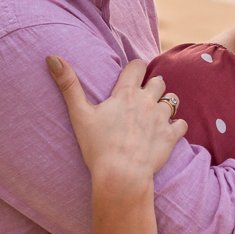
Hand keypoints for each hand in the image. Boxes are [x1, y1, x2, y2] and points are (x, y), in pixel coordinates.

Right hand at [47, 55, 186, 195]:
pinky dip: (177, 126)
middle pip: (158, 81)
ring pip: (172, 100)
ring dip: (165, 104)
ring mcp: (162, 118)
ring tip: (154, 115)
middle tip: (141, 100)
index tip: (131, 77)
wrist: (121, 176)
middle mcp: (147, 101)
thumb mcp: (79, 114)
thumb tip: (52, 57)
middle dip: (152, 87)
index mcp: (126, 93)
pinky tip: (167, 132)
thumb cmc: (97, 146)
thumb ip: (68, 84)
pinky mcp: (172, 136)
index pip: (137, 66)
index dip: (135, 69)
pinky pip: (182, 123)